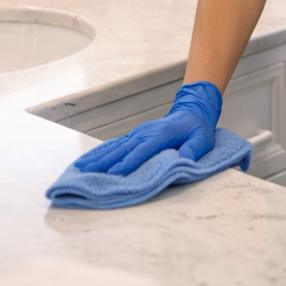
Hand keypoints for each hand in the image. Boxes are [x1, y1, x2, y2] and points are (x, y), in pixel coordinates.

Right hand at [73, 82, 222, 174]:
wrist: (190, 112)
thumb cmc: (197, 129)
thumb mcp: (204, 139)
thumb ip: (195, 149)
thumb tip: (185, 160)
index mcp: (161, 135)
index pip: (142, 150)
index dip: (128, 162)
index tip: (114, 173)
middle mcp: (145, 133)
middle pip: (122, 149)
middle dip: (104, 162)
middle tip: (88, 172)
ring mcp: (137, 134)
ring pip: (115, 147)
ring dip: (98, 157)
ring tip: (81, 166)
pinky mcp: (134, 137)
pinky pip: (115, 145)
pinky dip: (101, 152)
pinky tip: (89, 159)